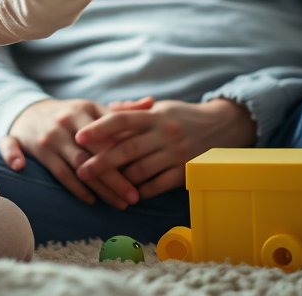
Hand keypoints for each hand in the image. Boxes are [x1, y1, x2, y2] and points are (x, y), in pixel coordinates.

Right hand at [0, 96, 153, 208]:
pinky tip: (89, 200)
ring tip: (118, 204)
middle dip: (115, 178)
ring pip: (77, 167)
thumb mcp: (91, 108)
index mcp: (82, 110)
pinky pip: (57, 172)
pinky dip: (73, 187)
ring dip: (98, 188)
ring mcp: (49, 138)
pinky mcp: (37, 151)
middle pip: (94, 154)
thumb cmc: (69, 114)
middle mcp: (65, 123)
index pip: (108, 135)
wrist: (27, 112)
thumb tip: (151, 102)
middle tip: (133, 198)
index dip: (126, 155)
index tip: (144, 174)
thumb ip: (121, 109)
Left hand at [73, 98, 257, 199]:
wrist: (221, 126)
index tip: (79, 137)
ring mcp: (176, 153)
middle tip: (81, 171)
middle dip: (102, 162)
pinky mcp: (186, 171)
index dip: (99, 129)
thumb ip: (132, 111)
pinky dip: (142, 191)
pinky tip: (129, 194)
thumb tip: (105, 110)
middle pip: (127, 149)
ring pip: (141, 170)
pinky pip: (159, 185)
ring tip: (101, 186)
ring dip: (120, 180)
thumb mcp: (158, 107)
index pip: (121, 120)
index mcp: (153, 116)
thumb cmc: (180, 116)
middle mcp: (163, 134)